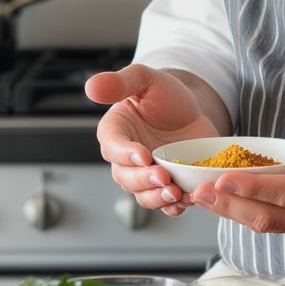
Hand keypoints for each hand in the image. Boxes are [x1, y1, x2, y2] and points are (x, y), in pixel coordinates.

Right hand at [85, 65, 218, 215]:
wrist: (193, 109)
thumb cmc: (164, 93)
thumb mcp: (145, 79)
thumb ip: (120, 82)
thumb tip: (92, 86)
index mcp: (116, 131)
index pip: (112, 146)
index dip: (125, 154)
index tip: (143, 155)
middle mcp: (126, 158)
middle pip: (125, 176)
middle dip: (143, 179)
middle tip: (163, 176)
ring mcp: (146, 174)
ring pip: (143, 195)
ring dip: (157, 198)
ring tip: (175, 193)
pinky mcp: (166, 185)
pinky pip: (165, 204)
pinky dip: (174, 207)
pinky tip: (186, 200)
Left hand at [189, 108, 284, 240]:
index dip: (252, 188)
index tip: (221, 179)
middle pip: (270, 217)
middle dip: (230, 205)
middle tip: (195, 191)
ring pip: (268, 226)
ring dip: (232, 213)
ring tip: (200, 197)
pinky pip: (274, 225)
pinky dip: (246, 214)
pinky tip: (224, 200)